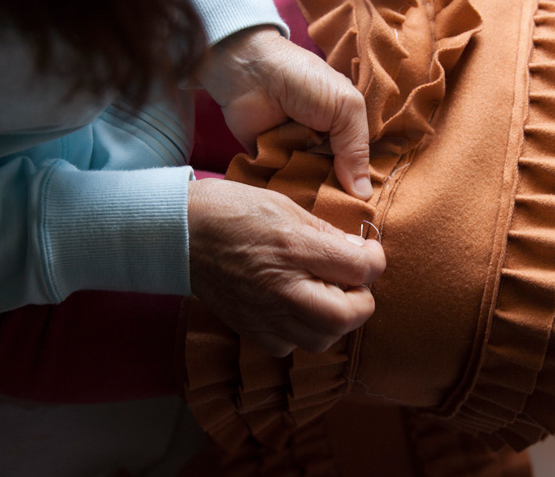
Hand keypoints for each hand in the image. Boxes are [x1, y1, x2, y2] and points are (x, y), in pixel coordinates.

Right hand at [188, 178, 384, 356]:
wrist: (179, 232)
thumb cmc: (232, 210)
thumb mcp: (286, 206)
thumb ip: (326, 233)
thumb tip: (359, 251)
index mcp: (294, 248)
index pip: (361, 270)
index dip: (375, 260)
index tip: (367, 253)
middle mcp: (282, 287)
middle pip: (349, 317)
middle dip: (362, 300)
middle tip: (351, 281)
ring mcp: (264, 314)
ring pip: (323, 339)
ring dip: (334, 320)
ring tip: (324, 294)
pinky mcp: (248, 329)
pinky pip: (290, 347)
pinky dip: (301, 332)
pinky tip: (294, 307)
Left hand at [194, 26, 372, 199]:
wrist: (251, 71)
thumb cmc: (304, 81)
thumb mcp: (345, 107)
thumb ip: (356, 149)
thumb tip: (364, 195)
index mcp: (343, 128)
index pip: (358, 163)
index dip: (362, 185)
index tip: (366, 211)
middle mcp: (321, 144)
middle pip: (334, 180)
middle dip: (335, 197)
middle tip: (339, 218)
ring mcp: (294, 154)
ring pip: (308, 187)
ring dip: (310, 198)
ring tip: (315, 214)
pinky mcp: (268, 161)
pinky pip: (280, 185)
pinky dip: (284, 194)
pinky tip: (291, 209)